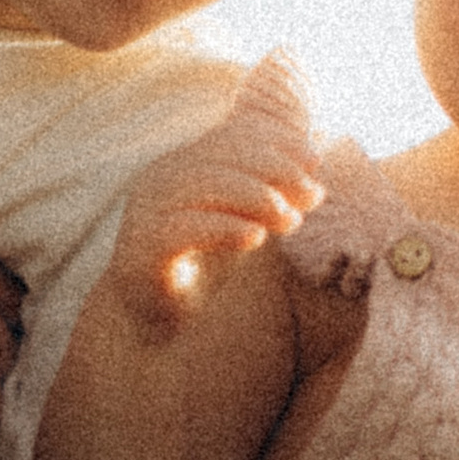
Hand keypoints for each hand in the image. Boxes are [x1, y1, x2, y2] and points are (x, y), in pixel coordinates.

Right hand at [109, 55, 324, 329]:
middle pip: (223, 155)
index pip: (233, 136)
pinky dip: (225, 228)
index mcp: (185, 163)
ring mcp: (147, 210)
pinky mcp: (141, 248)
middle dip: (276, 170)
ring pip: (206, 184)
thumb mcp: (246, 219)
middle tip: (313, 195)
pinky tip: (256, 238)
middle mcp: (162, 178)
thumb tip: (317, 153)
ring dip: (257, 198)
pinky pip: (184, 228)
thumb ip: (271, 189)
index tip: (315, 161)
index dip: (277, 142)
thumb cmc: (206, 267)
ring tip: (292, 221)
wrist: (159, 323)